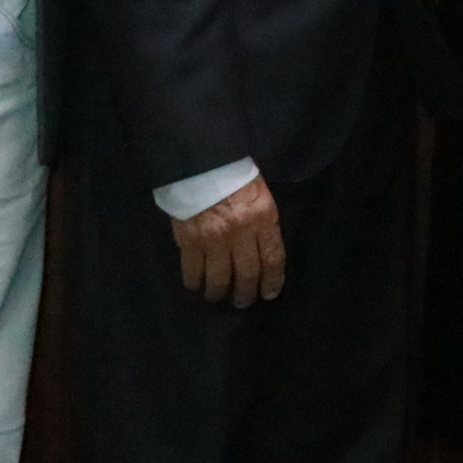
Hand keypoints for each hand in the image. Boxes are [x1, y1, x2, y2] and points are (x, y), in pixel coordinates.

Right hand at [171, 176, 285, 306]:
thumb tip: (264, 254)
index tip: (268, 294)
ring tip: (218, 296)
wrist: (200, 161)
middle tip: (243, 301)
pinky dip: (195, 283)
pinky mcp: (189, 240)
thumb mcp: (260, 195)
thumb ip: (264, 224)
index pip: (273, 259)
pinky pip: (193, 271)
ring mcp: (214, 239)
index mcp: (263, 218)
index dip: (272, 282)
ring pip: (220, 279)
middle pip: (248, 274)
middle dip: (246, 294)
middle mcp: (241, 232)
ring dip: (219, 293)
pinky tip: (196, 286)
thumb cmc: (234, 176)